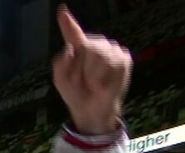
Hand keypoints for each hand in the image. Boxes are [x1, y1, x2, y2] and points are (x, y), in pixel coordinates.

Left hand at [53, 6, 131, 135]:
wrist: (90, 110)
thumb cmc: (75, 94)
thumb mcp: (61, 80)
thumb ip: (61, 63)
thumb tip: (71, 48)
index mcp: (77, 48)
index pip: (72, 32)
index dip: (67, 21)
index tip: (61, 9)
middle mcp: (95, 45)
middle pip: (88, 46)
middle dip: (82, 68)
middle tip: (82, 82)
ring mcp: (111, 50)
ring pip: (101, 55)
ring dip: (92, 75)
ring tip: (92, 84)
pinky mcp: (124, 59)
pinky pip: (114, 64)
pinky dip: (105, 77)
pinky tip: (103, 85)